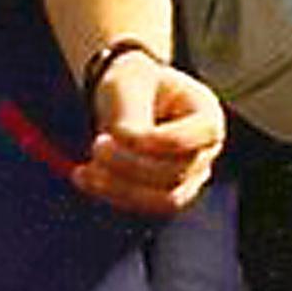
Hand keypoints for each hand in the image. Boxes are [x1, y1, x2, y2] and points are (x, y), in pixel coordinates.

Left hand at [76, 54, 226, 216]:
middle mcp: (206, 150)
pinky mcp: (166, 195)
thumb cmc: (133, 85)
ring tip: (85, 170)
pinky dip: (112, 194)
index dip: (160, 141)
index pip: (198, 135)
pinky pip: (144, 206)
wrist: (126, 97)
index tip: (118, 133)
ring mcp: (191, 178)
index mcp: (208, 114)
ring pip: (163, 199)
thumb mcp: (130, 87)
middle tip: (95, 146)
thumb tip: (122, 147)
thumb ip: (132, 120)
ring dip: (121, 188)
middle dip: (131, 164)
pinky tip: (83, 176)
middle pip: (177, 172)